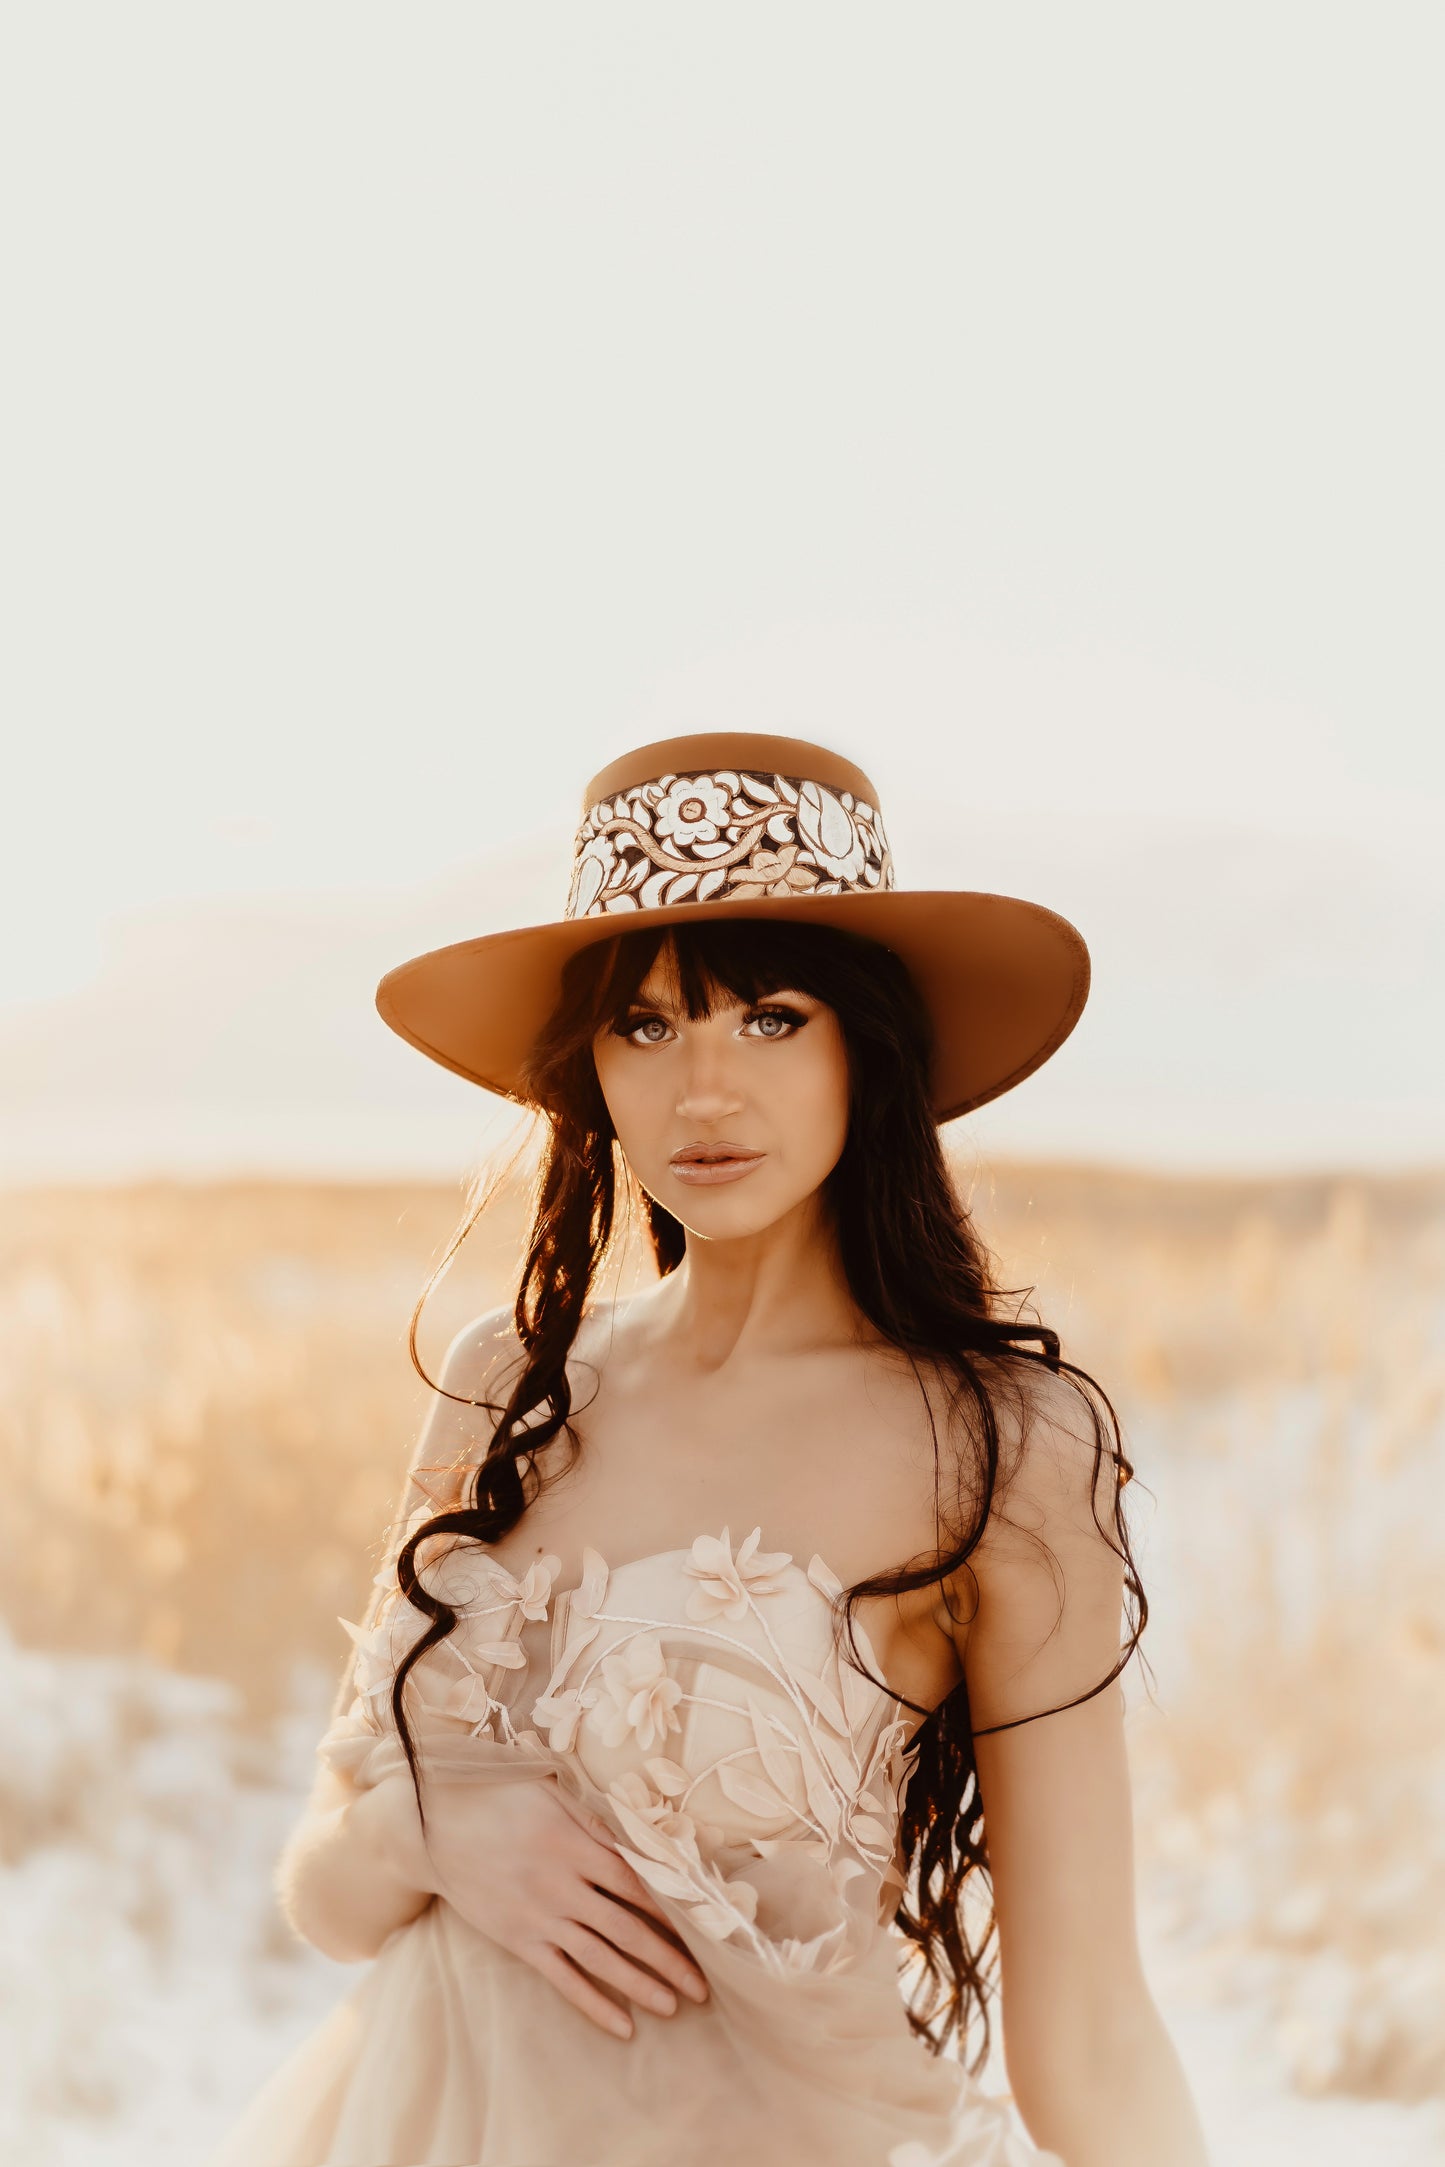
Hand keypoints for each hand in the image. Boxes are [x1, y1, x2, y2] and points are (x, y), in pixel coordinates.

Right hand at [370, 1769, 709, 2040]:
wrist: (432, 1826)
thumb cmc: (496, 1795)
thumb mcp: (549, 1789)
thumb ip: (592, 1816)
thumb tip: (634, 1837)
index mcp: (576, 1844)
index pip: (636, 1883)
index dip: (670, 1910)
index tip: (701, 1931)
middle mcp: (563, 1886)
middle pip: (627, 1929)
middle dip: (669, 1959)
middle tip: (703, 1987)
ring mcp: (541, 1917)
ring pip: (601, 1959)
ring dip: (640, 1985)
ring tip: (674, 2007)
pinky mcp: (519, 1940)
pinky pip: (562, 1978)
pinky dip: (593, 2003)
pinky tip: (621, 2026)